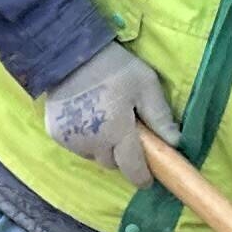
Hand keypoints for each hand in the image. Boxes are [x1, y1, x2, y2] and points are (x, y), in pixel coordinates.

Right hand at [41, 42, 179, 185]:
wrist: (70, 53)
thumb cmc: (114, 67)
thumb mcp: (146, 85)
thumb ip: (160, 115)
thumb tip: (175, 143)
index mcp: (117, 132)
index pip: (132, 169)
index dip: (142, 177)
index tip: (148, 178)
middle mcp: (93, 142)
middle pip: (112, 163)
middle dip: (121, 155)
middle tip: (126, 135)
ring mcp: (71, 140)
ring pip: (94, 156)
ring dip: (102, 148)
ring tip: (106, 124)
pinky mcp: (56, 134)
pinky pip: (77, 146)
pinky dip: (85, 140)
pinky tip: (88, 119)